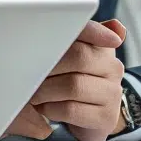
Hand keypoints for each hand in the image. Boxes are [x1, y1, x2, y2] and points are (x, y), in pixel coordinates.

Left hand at [5, 19, 126, 140]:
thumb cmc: (75, 82)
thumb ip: (69, 38)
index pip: (90, 30)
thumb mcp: (70, 59)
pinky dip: (51, 109)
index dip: (73, 29)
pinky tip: (45, 108)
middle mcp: (113, 67)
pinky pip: (71, 109)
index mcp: (103, 47)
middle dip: (49, 66)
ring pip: (73, 86)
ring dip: (46, 90)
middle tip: (28, 73)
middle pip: (79, 57)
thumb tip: (96, 24)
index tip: (47, 34)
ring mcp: (111, 93)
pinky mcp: (106, 117)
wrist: (94, 117)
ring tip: (33, 93)